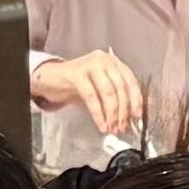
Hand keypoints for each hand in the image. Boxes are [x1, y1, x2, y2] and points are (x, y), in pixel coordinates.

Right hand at [33, 50, 151, 140]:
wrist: (51, 78)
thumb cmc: (79, 85)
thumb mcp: (100, 88)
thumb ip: (115, 97)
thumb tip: (129, 118)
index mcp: (114, 62)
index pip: (131, 81)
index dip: (136, 100)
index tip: (137, 117)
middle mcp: (104, 60)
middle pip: (121, 87)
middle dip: (124, 111)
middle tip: (122, 127)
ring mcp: (91, 64)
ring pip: (108, 92)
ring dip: (112, 114)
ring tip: (112, 128)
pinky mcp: (77, 73)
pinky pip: (92, 97)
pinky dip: (98, 114)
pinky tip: (101, 125)